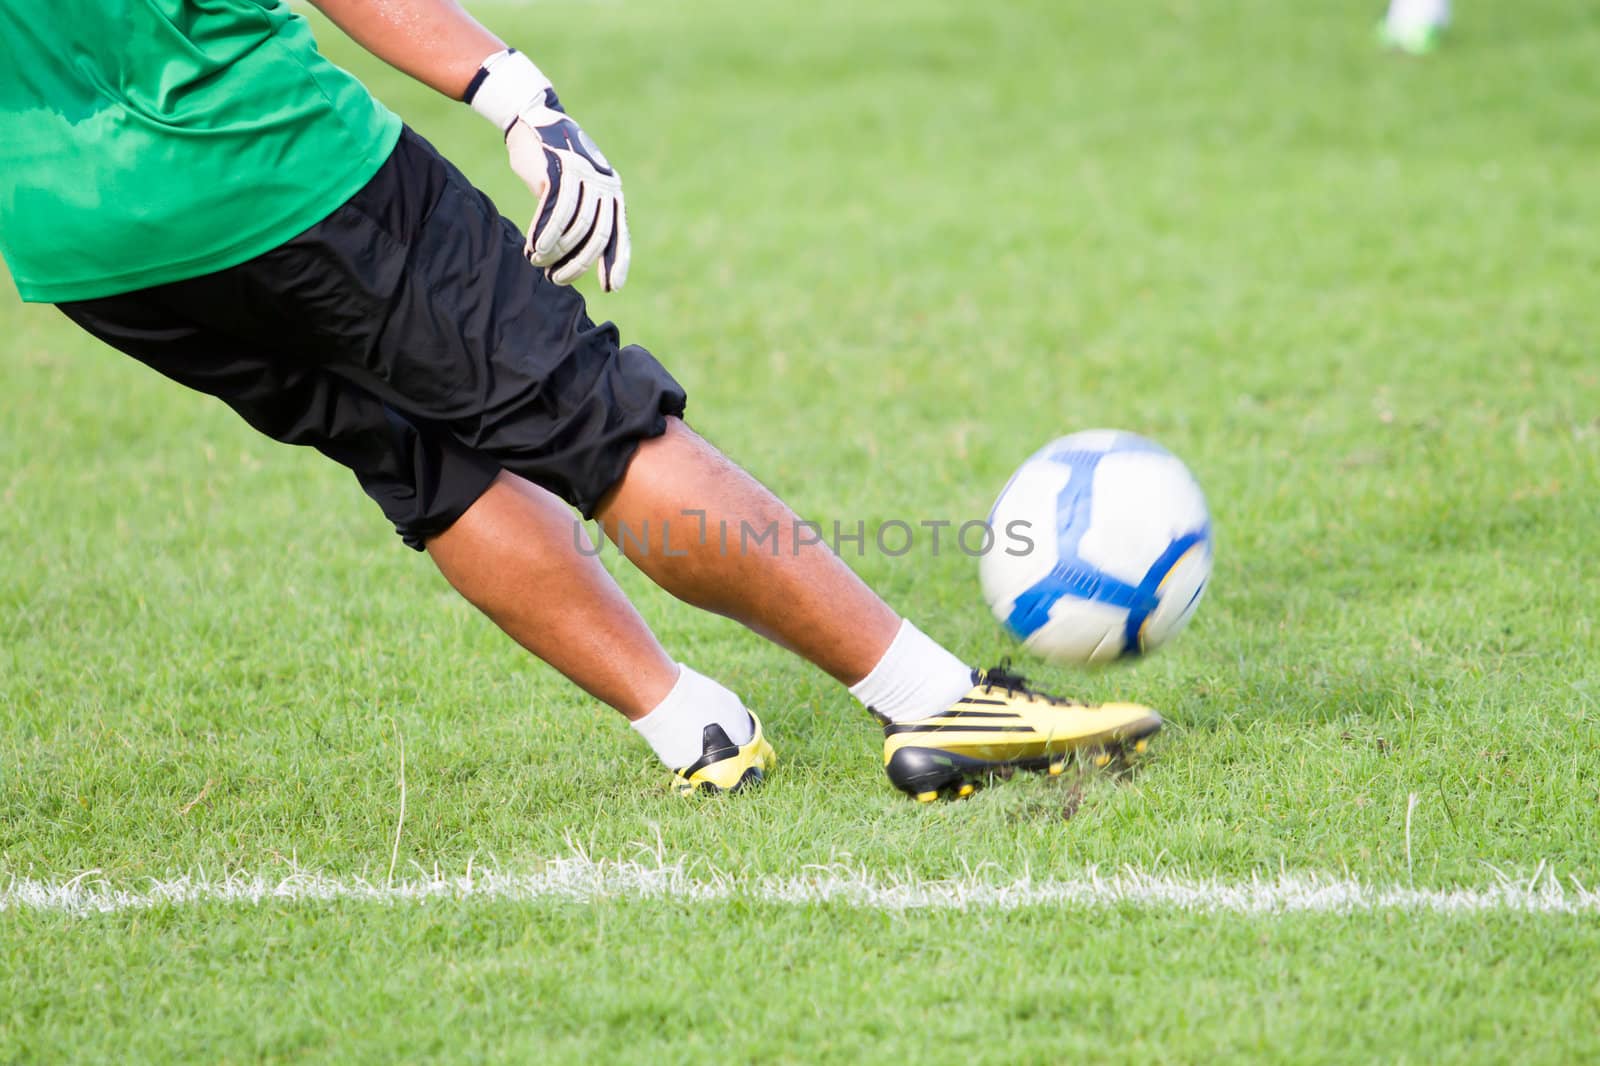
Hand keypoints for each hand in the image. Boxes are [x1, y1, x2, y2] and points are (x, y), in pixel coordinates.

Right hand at [505, 92, 630, 291]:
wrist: (533, 120)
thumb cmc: (553, 163)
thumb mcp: (576, 189)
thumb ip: (584, 216)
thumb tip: (582, 260)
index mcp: (612, 192)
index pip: (619, 234)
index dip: (616, 263)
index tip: (611, 288)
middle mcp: (603, 184)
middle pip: (597, 235)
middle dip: (579, 264)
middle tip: (558, 279)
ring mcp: (583, 176)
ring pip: (574, 227)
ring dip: (555, 251)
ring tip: (538, 262)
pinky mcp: (559, 170)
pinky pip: (554, 212)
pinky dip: (544, 235)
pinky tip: (533, 248)